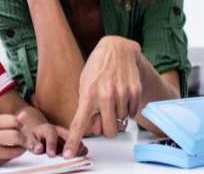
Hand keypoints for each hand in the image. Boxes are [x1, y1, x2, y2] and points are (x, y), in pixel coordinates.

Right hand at [0, 114, 31, 167]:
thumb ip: (7, 120)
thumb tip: (25, 116)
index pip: (13, 121)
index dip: (19, 125)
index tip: (20, 128)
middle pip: (16, 136)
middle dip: (24, 139)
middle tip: (25, 140)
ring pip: (15, 151)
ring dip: (21, 149)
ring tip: (19, 147)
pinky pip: (7, 160)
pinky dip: (10, 156)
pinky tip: (6, 152)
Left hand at [26, 120, 87, 158]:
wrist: (40, 132)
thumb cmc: (35, 135)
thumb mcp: (29, 137)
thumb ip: (33, 143)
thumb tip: (39, 149)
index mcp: (48, 128)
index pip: (51, 133)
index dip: (52, 144)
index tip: (51, 155)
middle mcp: (60, 130)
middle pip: (69, 135)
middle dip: (69, 147)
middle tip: (65, 159)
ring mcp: (68, 136)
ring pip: (77, 140)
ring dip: (76, 151)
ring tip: (71, 160)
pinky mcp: (72, 142)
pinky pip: (80, 146)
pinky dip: (80, 152)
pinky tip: (75, 159)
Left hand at [63, 36, 142, 158]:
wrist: (117, 49)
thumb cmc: (97, 69)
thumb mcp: (85, 85)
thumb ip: (88, 108)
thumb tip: (95, 129)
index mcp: (88, 94)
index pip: (79, 123)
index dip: (73, 141)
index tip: (68, 154)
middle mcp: (105, 95)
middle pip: (108, 131)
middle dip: (107, 130)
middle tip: (106, 120)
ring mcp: (122, 93)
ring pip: (121, 122)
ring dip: (118, 116)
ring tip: (114, 99)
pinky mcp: (135, 91)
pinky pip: (132, 113)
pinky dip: (128, 109)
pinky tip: (123, 94)